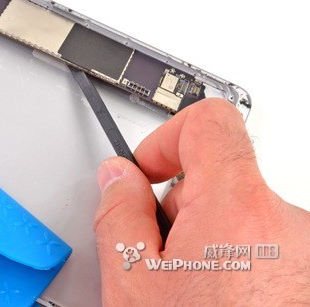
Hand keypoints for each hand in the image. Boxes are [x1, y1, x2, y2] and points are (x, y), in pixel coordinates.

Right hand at [95, 98, 309, 303]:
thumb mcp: (132, 282)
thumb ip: (119, 213)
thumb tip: (119, 179)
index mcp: (239, 211)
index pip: (209, 121)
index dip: (166, 138)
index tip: (148, 168)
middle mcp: (286, 225)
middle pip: (221, 174)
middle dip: (181, 202)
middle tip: (161, 246)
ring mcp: (303, 251)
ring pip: (240, 212)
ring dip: (208, 233)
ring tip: (189, 282)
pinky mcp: (305, 273)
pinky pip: (265, 240)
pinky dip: (234, 255)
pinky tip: (216, 292)